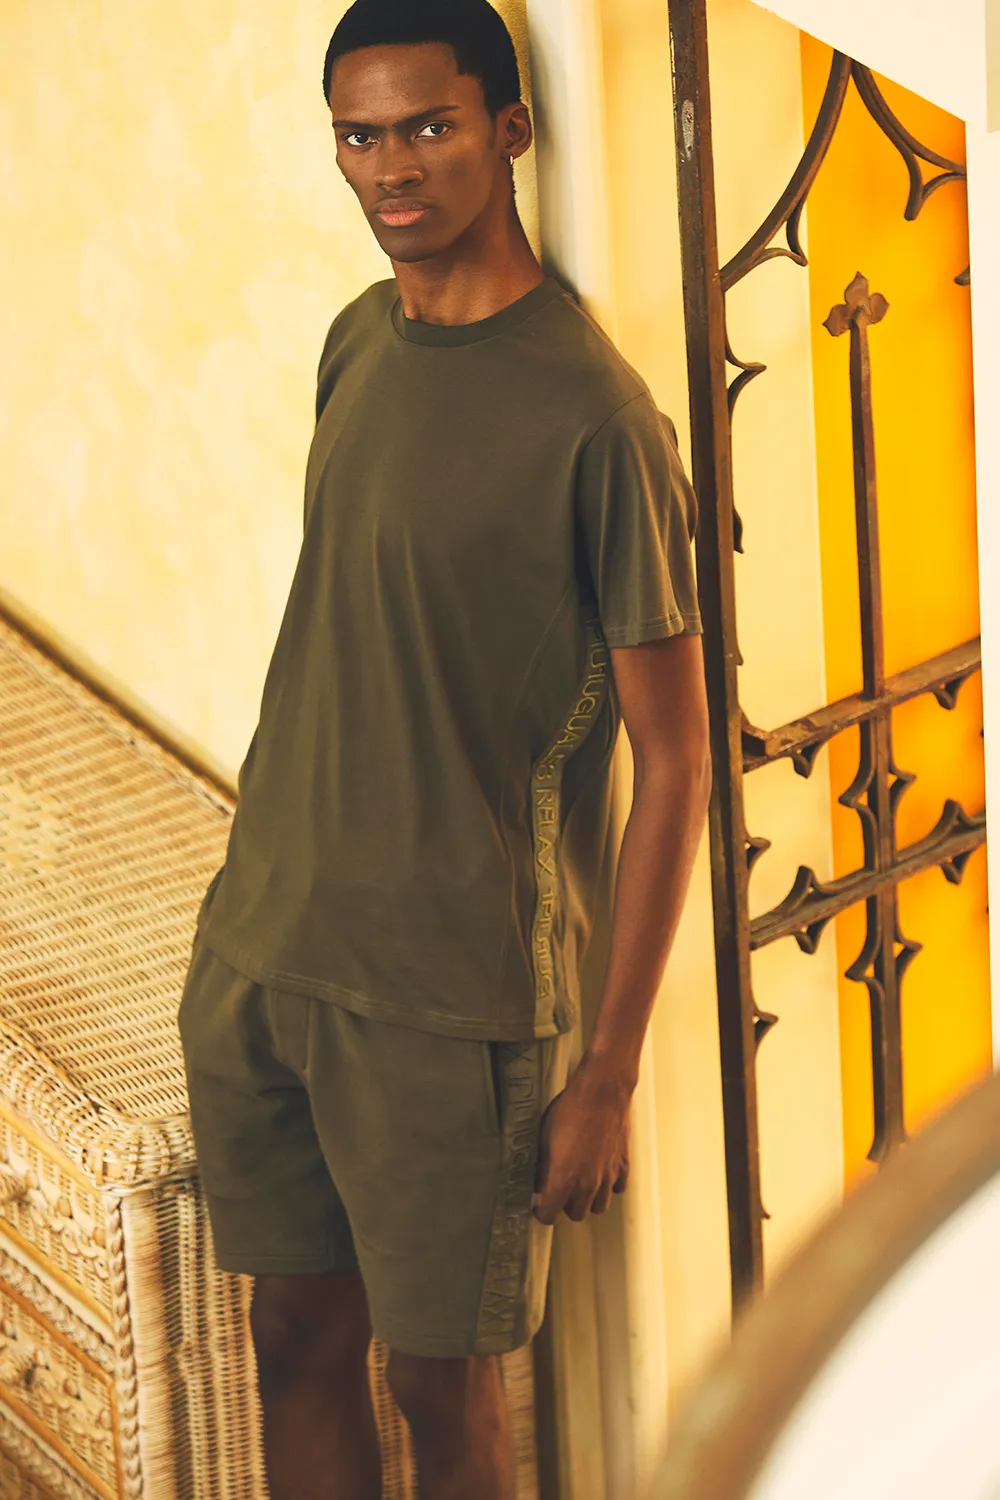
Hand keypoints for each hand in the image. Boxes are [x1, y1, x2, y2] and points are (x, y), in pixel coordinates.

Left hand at [532, 1055, 631, 1223]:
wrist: (602, 1092)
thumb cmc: (572, 1109)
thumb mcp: (545, 1135)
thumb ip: (542, 1164)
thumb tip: (538, 1180)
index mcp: (563, 1178)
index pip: (550, 1214)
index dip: (542, 1212)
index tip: (540, 1206)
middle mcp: (587, 1183)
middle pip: (576, 1214)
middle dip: (565, 1206)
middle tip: (560, 1192)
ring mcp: (608, 1176)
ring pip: (599, 1206)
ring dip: (588, 1200)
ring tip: (581, 1184)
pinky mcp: (623, 1166)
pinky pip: (617, 1189)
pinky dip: (609, 1186)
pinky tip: (601, 1173)